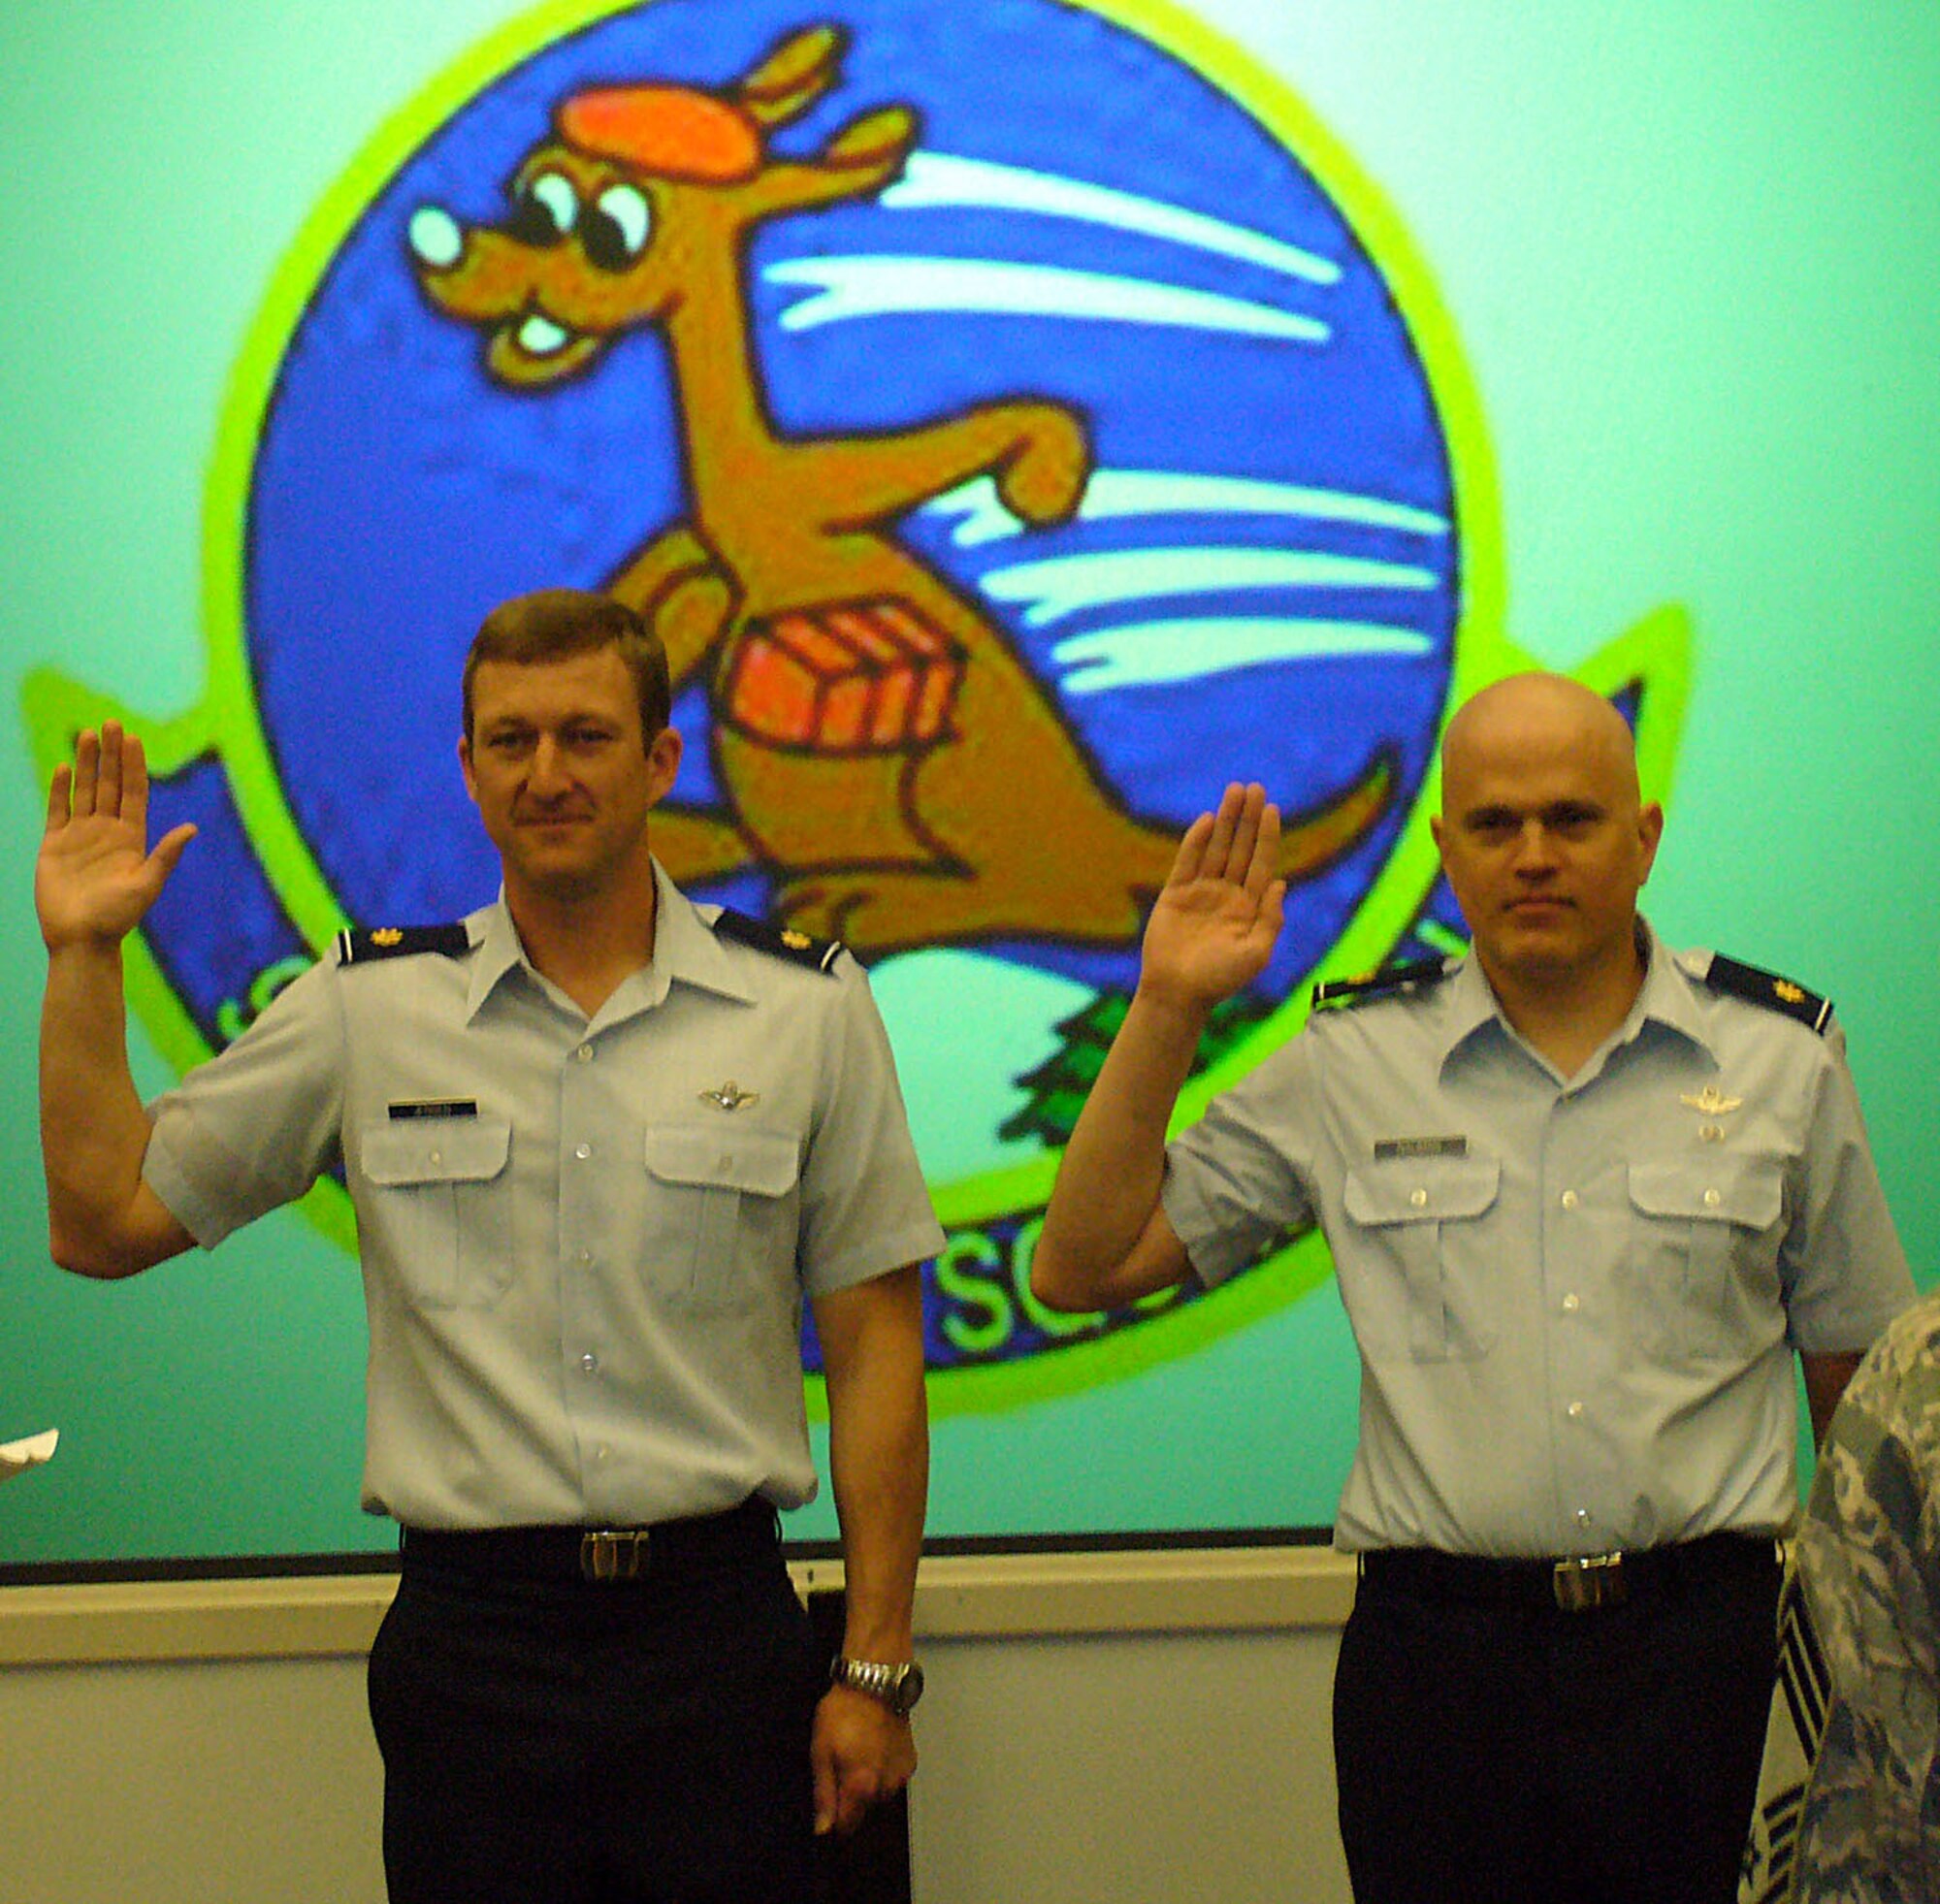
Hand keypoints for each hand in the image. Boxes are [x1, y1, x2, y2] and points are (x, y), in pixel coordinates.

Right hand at [36, 723, 196, 952]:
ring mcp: (81, 836)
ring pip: (85, 790)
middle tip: (110, 723)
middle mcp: (108, 831)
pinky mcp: (55, 844)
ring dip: (87, 763)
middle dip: (110, 754)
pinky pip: (58, 810)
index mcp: (132, 837)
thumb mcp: (147, 885)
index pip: (133, 792)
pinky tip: (65, 767)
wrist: (81, 939)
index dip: (133, 765)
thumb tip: (191, 828)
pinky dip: (61, 789)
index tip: (132, 738)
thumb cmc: (117, 917)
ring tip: (87, 734)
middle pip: (109, 784)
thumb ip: (166, 855)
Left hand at [811, 1683, 915, 1836]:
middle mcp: (885, 1787)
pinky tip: (874, 1748)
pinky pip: (893, 1778)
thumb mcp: (820, 1751)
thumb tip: (823, 1828)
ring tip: (858, 1752)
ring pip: (879, 1795)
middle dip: (851, 1797)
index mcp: (861, 1787)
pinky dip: (883, 1770)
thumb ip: (823, 1795)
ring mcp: (901, 1775)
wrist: (875, 1680)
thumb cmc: (844, 1711)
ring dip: (869, 1784)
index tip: (827, 1803)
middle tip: (840, 1765)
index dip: (834, 1819)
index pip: (847, 1826)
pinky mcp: (911, 1761)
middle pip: (864, 1811)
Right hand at [1139, 782, 1285, 1013]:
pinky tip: (1206, 820)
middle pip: (1240, 848)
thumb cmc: (1220, 980)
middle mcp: (1227, 894)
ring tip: (1233, 791)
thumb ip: (1270, 919)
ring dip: (1225, 821)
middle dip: (1247, 818)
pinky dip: (1196, 841)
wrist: (1178, 993)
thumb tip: (1281, 883)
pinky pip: (1187, 862)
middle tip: (1253, 788)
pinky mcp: (1175, 895)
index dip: (1266, 835)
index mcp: (1249, 907)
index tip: (1272, 809)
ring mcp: (1201, 893)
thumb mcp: (1256, 954)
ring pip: (1216, 849)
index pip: (1261, 863)